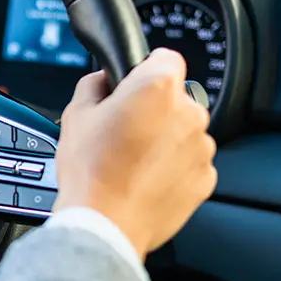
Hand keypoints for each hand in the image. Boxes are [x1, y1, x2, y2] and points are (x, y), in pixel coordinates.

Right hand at [53, 48, 216, 258]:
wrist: (105, 223)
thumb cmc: (90, 171)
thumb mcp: (75, 114)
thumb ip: (93, 84)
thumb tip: (102, 80)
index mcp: (157, 88)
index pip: (165, 58)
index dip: (143, 72)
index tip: (130, 88)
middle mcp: (188, 113)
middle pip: (175, 99)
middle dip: (153, 110)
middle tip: (122, 132)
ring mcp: (201, 147)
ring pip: (183, 132)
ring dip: (164, 140)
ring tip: (130, 162)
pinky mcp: (205, 178)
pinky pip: (189, 163)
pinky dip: (172, 168)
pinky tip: (143, 179)